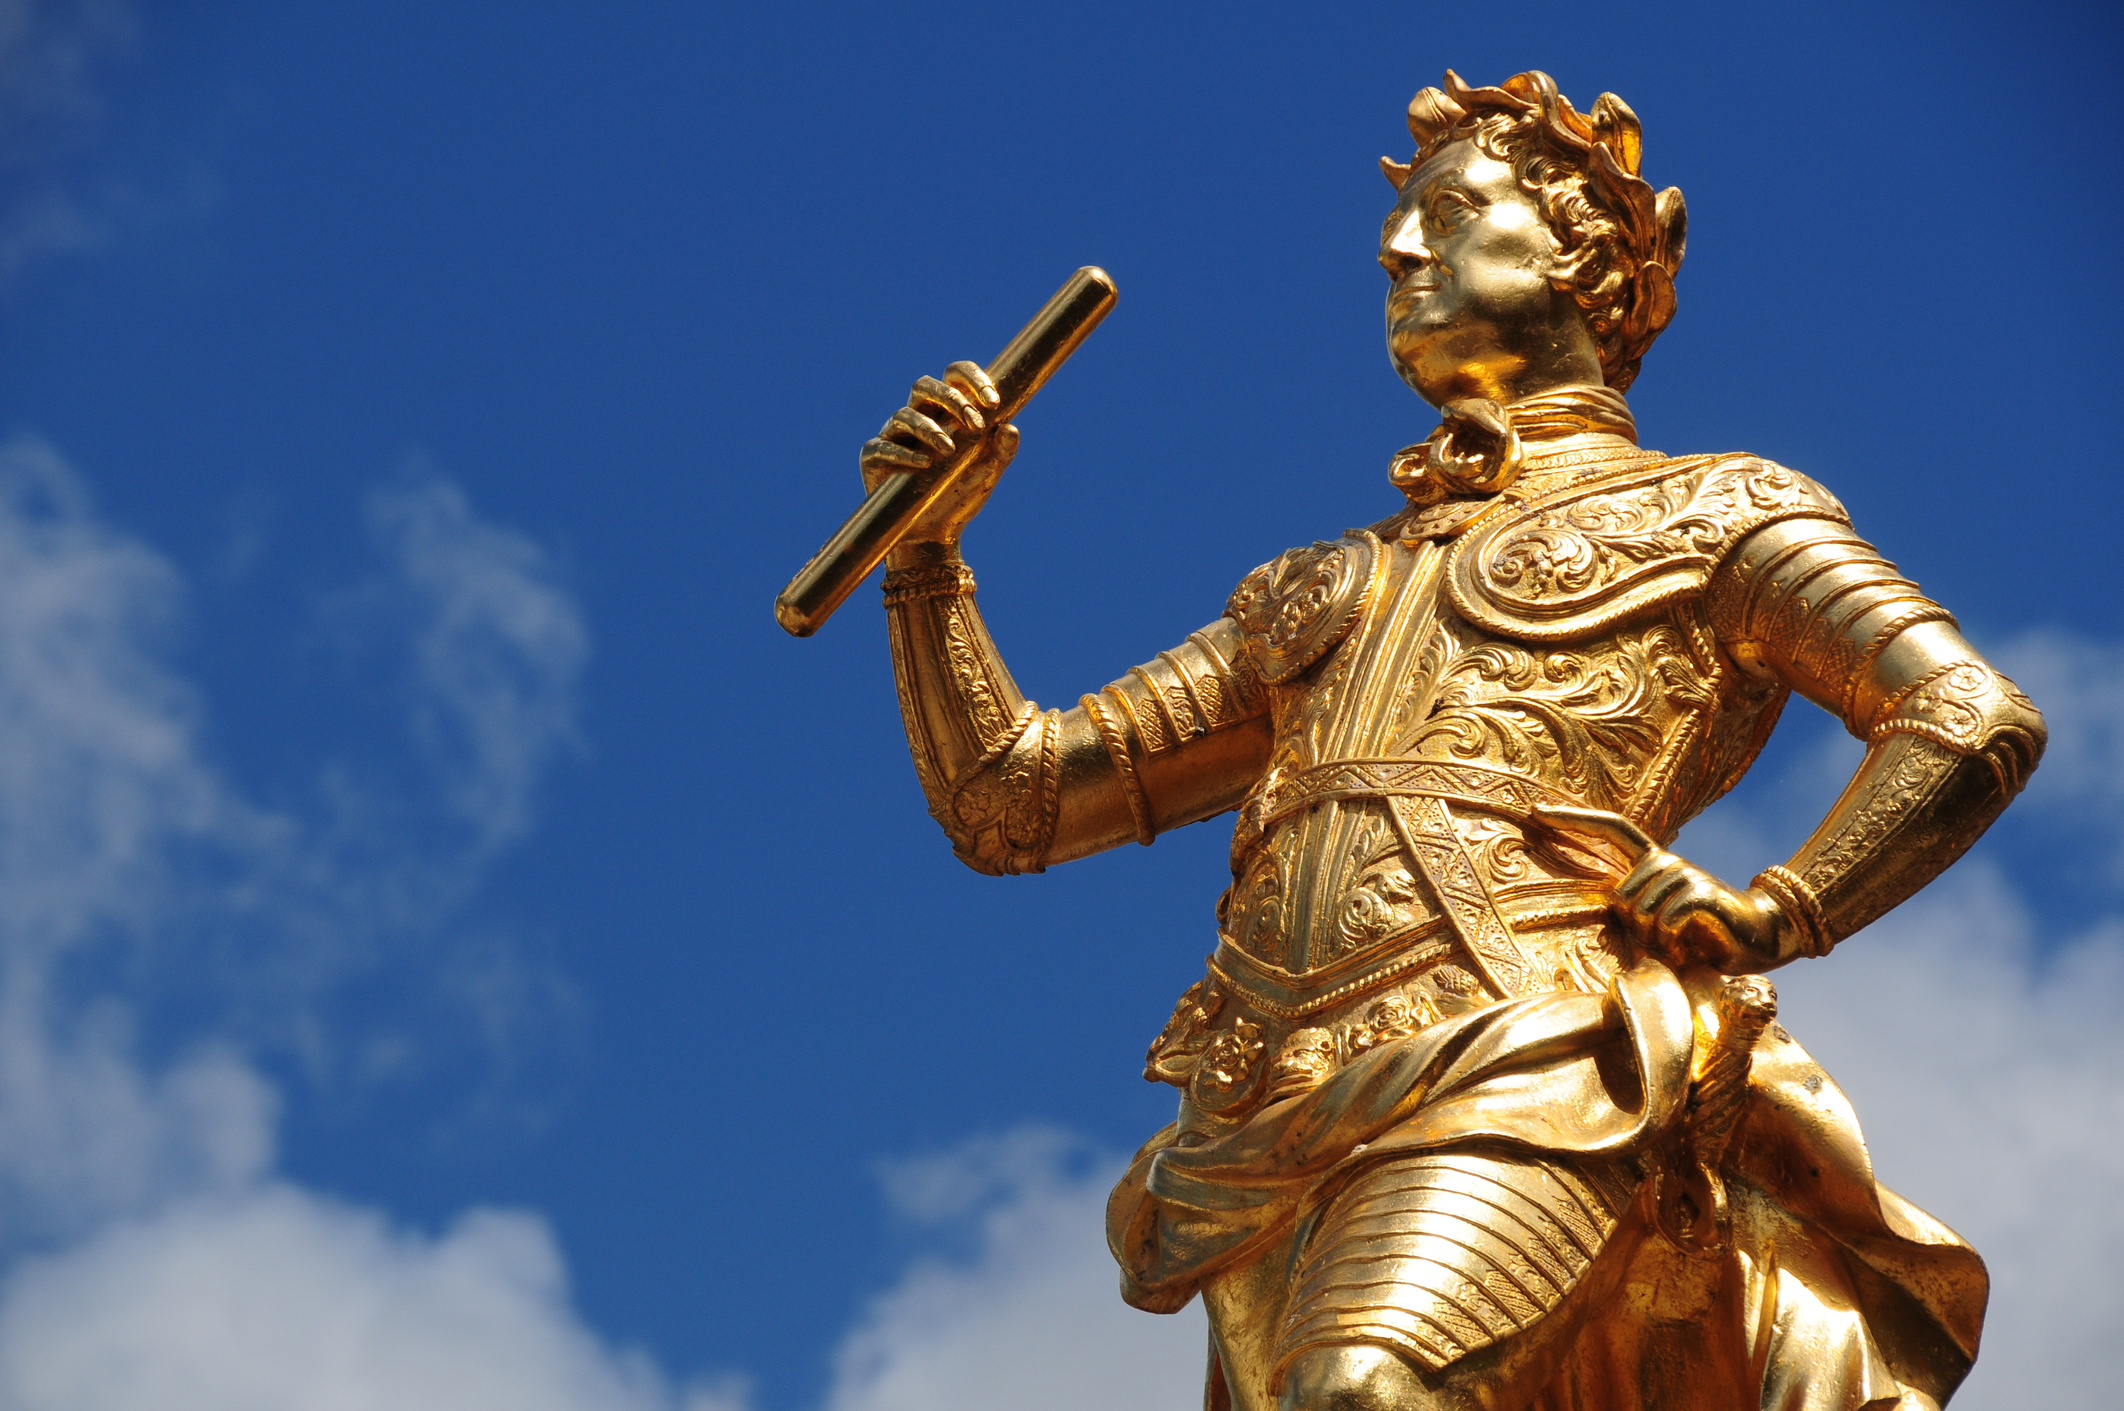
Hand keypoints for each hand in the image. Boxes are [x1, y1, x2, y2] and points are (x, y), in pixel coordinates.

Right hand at [859, 360, 1019, 548]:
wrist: (933, 535)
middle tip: (974, 424)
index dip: (973, 379)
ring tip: (949, 451)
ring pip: (904, 414)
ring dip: (930, 429)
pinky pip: (883, 447)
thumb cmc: (959, 497)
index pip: (955, 377)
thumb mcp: (987, 474)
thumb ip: (1002, 451)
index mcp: (946, 412)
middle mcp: (917, 417)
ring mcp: (893, 436)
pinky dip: (904, 454)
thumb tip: (1010, 427)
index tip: (993, 402)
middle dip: (951, 398)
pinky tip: (925, 465)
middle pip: (925, 385)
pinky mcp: (874, 457)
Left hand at [1526, 805, 1784, 971]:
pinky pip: (1666, 920)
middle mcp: (1666, 861)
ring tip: (1683, 941)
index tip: (1536, 811)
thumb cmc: (1703, 936)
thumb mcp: (1661, 924)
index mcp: (1654, 864)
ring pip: (1640, 912)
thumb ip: (1635, 914)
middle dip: (1636, 930)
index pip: (1613, 829)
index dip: (1575, 820)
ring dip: (1658, 939)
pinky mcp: (1700, 891)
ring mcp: (1684, 873)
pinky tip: (1693, 942)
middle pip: (1620, 898)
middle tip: (1668, 940)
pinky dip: (1674, 940)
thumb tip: (1609, 908)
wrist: (1760, 938)